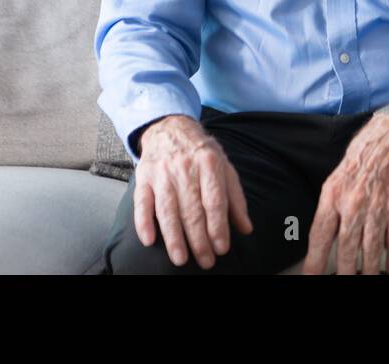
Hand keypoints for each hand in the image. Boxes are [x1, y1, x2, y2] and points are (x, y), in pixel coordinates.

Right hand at [133, 114, 252, 268]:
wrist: (169, 127)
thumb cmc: (201, 152)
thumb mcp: (224, 167)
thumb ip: (235, 198)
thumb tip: (246, 228)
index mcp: (209, 164)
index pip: (215, 200)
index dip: (218, 226)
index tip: (222, 248)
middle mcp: (185, 168)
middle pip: (192, 210)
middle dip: (199, 240)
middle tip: (206, 261)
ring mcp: (162, 173)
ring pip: (168, 210)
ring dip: (174, 237)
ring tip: (180, 259)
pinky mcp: (144, 177)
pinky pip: (142, 202)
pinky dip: (144, 222)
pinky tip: (149, 240)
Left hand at [303, 112, 388, 274]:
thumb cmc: (363, 155)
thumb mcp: (336, 178)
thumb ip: (331, 206)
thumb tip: (326, 235)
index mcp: (333, 195)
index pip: (320, 235)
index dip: (314, 261)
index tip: (311, 276)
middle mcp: (354, 204)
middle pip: (346, 248)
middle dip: (344, 271)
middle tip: (343, 280)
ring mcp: (377, 209)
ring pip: (371, 250)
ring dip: (369, 269)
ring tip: (367, 277)